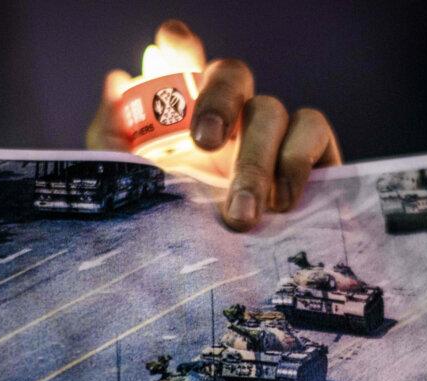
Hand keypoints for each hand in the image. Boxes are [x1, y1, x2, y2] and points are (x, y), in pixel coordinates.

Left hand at [86, 19, 341, 231]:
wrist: (217, 288)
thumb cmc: (173, 235)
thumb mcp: (132, 195)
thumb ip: (114, 140)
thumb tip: (118, 80)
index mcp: (185, 114)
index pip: (183, 59)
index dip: (180, 46)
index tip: (169, 45)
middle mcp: (233, 114)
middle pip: (233, 74)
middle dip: (218, 101)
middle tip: (204, 144)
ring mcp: (274, 130)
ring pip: (272, 109)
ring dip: (255, 161)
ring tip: (242, 215)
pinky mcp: (312, 152)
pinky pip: (313, 129)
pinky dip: (297, 161)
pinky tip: (282, 202)